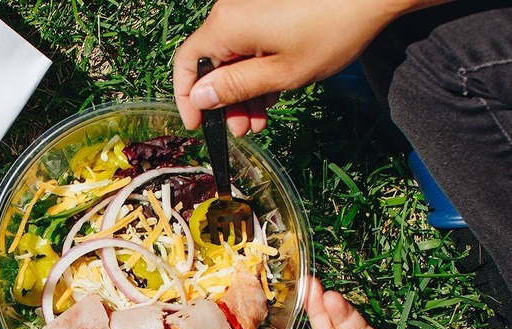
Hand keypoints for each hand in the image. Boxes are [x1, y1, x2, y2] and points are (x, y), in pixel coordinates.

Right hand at [173, 0, 448, 135]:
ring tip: (262, 119)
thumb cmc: (330, 32)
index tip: (198, 125)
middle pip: (211, 63)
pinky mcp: (267, 8)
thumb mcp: (281, 73)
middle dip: (225, 101)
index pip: (186, 63)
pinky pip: (249, 43)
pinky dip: (256, 70)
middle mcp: (231, 12)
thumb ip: (235, 87)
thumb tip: (199, 98)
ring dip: (243, 90)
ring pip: (232, 57)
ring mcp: (249, 8)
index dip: (187, 98)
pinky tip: (272, 92)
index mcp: (226, 26)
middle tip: (243, 130)